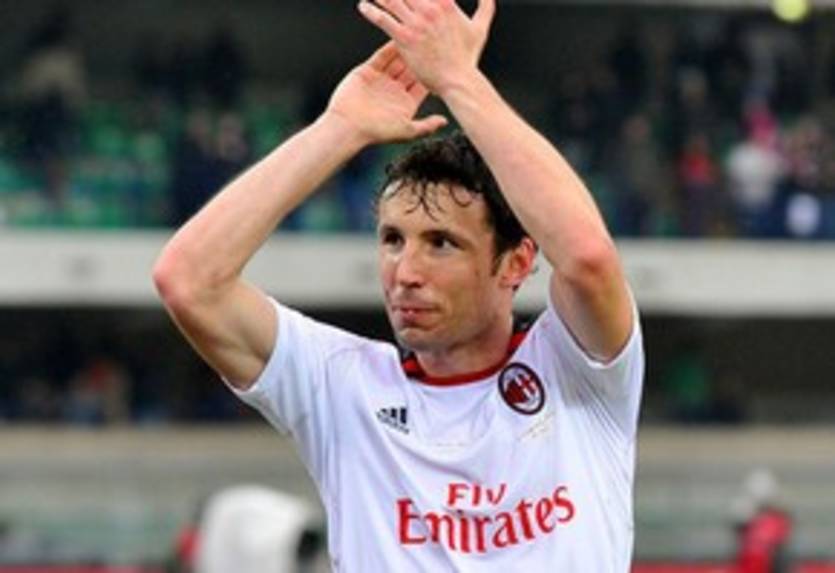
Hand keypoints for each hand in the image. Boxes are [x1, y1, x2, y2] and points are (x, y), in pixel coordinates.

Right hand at [325, 42, 447, 145]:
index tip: (441, 64)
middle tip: (432, 46)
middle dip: (420, 60)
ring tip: (417, 38)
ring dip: (406, 51)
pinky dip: (389, 48)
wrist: (348, 126)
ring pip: (397, 61)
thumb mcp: (407, 131)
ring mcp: (381, 81)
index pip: (422, 85)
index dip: (431, 75)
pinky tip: (398, 38)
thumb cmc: (377, 131)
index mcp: (405, 104)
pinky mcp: (368, 72)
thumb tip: (445, 121)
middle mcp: (394, 91)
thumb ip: (427, 126)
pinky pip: (381, 56)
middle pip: (411, 71)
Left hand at [357, 0, 494, 95]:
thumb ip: (485, 8)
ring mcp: (417, 22)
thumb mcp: (479, 29)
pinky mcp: (405, 37)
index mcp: (446, 4)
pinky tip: (363, 7)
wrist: (458, 80)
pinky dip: (371, 11)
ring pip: (392, 0)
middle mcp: (430, 8)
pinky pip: (383, 19)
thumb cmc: (467, 59)